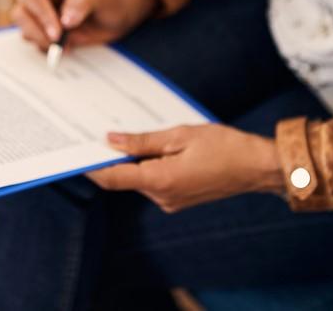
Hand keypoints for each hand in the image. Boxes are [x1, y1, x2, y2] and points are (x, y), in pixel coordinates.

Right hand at [12, 0, 158, 53]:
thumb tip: (65, 20)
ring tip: (67, 45)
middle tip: (58, 43)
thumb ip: (84, 1)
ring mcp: (41, 15)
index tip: (58, 31)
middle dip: (36, 31)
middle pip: (21, 12)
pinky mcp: (45, 31)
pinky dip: (47, 49)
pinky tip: (67, 48)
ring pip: (24, 29)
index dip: (41, 13)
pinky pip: (36, 42)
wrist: (118, 15)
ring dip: (41, 41)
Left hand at [87, 124, 285, 211]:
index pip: (113, 177)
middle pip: (125, 177)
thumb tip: (112, 141)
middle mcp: (162, 197)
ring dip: (133, 160)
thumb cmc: (224, 146)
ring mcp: (170, 201)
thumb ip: (143, 140)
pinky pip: (154, 182)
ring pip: (139, 178)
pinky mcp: (178, 199)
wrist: (257, 167)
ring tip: (131, 133)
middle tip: (101, 130)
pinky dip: (148, 166)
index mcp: (160, 180)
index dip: (92, 166)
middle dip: (113, 157)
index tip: (75, 152)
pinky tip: (154, 147)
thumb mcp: (180, 135)